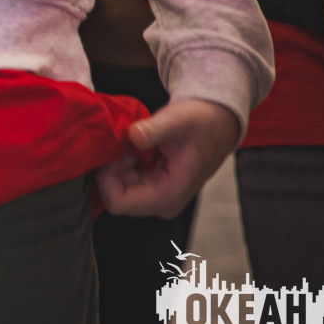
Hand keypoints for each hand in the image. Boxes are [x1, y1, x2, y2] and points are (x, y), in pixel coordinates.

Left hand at [98, 97, 240, 216]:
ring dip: (119, 164)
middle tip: (128, 144)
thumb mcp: (177, 120)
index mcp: (168, 195)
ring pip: (118, 188)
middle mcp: (163, 203)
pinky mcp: (155, 189)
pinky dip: (124, 163)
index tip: (116, 152)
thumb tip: (134, 135)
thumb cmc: (201, 122)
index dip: (107, 177)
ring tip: (136, 144)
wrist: (216, 123)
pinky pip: (125, 181)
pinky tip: (139, 148)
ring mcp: (158, 197)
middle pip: (115, 195)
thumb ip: (154, 129)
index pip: (118, 202)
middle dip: (113, 168)